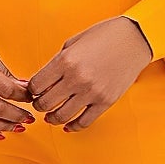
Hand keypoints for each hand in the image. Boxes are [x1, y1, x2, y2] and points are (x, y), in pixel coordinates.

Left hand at [26, 17, 151, 129]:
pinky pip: (83, 122)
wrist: (134, 39)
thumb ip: (55, 63)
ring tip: (50, 115)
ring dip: (51, 118)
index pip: (35, 85)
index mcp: (65, 61)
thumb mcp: (72, 44)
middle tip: (39, 103)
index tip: (33, 90)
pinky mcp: (106, 102)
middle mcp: (76, 79)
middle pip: (45, 103)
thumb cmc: (102, 36)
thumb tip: (39, 82)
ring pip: (61, 116)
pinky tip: (67, 125)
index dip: (31, 90)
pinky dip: (72, 126)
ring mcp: (92, 92)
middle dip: (38, 105)